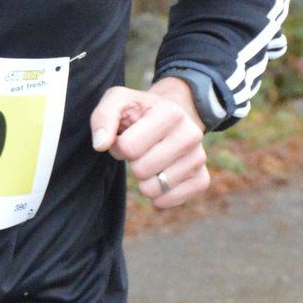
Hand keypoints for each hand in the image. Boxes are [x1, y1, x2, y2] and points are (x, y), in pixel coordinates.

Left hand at [89, 75, 209, 209]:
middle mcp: (191, 135)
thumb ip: (103, 117)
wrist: (171, 117)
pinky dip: (156, 196)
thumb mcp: (118, 101)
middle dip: (131, 162)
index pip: (129, 148)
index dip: (118, 146)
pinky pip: (170, 201)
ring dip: (143, 179)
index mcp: (171, 113)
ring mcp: (199, 159)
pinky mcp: (201, 179)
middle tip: (139, 150)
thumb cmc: (139, 111)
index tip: (125, 136)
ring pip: (153, 189)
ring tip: (149, 160)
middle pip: (141, 170)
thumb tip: (101, 145)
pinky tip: (157, 179)